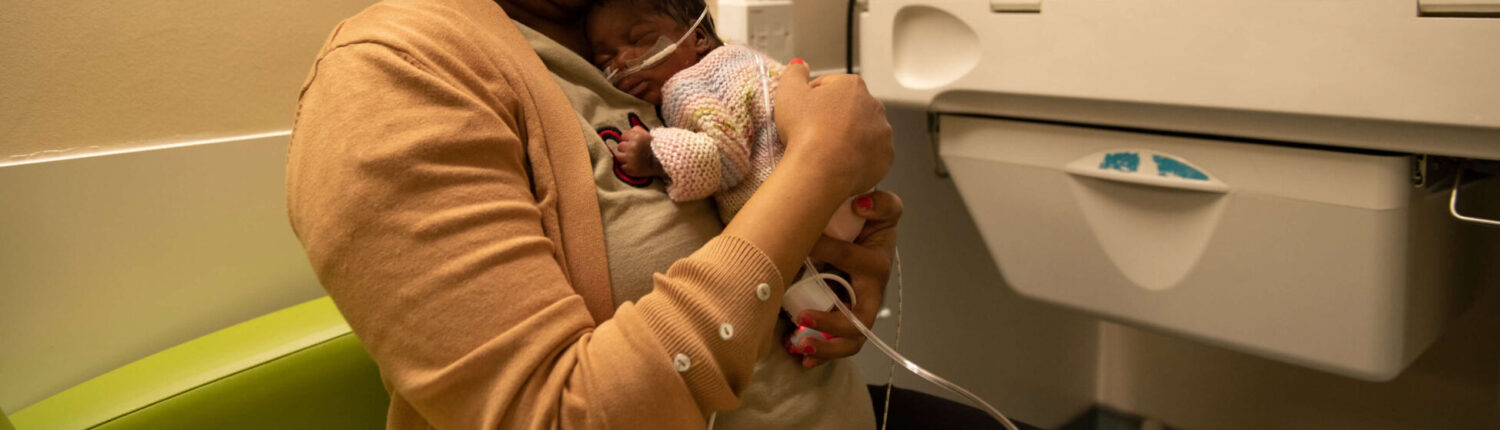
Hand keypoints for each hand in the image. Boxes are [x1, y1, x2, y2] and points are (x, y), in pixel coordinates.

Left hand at [613, 126, 663, 177]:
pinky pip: (622, 167)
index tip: (634, 143)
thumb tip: (626, 133)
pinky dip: (626, 167)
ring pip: (619, 156)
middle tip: (634, 151)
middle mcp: (632, 147)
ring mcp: (630, 159)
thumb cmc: (655, 147)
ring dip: (624, 157)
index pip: (623, 136)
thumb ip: (636, 130)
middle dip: (626, 148)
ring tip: (632, 158)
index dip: (628, 139)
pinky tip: (634, 165)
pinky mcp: (630, 169)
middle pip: (620, 146)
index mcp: (637, 137)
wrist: (662, 163)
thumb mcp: (647, 134)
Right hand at [774, 59, 892, 198]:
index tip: (802, 113)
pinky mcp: (885, 157)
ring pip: (863, 131)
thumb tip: (799, 65)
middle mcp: (873, 106)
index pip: (830, 86)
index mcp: (852, 86)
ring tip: (826, 150)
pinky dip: (858, 157)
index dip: (812, 99)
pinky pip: (871, 154)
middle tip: (812, 133)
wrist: (821, 171)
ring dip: (849, 137)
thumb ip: (794, 74)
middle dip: (834, 117)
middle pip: (849, 108)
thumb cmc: (805, 132)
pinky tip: (841, 162)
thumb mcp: (788, 93)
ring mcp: (882, 132)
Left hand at [786, 190, 902, 367]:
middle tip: (802, 318)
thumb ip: (881, 204)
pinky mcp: (846, 316)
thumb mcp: (885, 208)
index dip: (826, 249)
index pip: (849, 257)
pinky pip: (839, 341)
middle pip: (860, 320)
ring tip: (800, 346)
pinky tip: (801, 357)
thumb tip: (859, 205)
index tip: (802, 245)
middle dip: (831, 325)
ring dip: (826, 347)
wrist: (869, 237)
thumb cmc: (872, 225)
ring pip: (851, 339)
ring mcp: (858, 307)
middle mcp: (870, 292)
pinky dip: (822, 352)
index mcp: (875, 264)